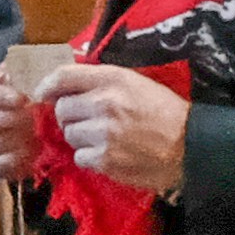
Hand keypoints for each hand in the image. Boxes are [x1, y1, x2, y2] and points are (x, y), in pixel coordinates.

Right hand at [0, 75, 42, 180]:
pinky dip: (13, 159)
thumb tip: (9, 71)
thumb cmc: (20, 101)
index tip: (21, 99)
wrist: (27, 130)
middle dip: (8, 119)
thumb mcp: (18, 83)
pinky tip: (29, 150)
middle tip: (31, 117)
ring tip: (32, 133)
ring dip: (13, 139)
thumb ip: (15, 74)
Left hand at [37, 63, 189, 195]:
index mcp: (113, 80)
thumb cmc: (165, 112)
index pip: (64, 76)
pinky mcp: (105, 159)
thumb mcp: (136, 84)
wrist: (192, 145)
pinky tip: (110, 154)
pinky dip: (91, 158)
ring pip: (69, 135)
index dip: (47, 85)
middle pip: (62, 109)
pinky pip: (80, 157)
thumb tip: (65, 83)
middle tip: (89, 120)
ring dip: (81, 138)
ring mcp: (103, 133)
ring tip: (105, 138)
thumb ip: (101, 81)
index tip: (42, 93)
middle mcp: (105, 103)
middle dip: (71, 116)